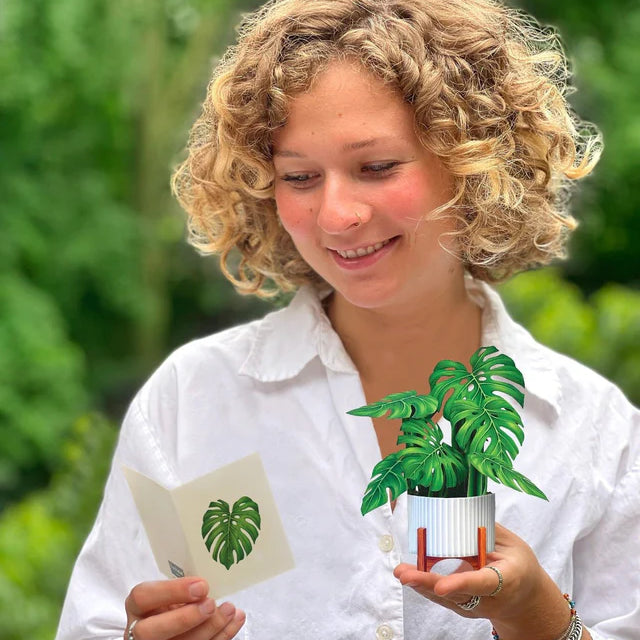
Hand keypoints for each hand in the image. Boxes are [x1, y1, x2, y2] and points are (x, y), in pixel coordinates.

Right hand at [124, 577, 244, 639]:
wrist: (171, 623)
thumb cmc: (173, 601)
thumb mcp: (172, 590)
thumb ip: (183, 588)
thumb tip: (208, 583)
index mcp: (139, 606)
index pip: (143, 597)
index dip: (172, 591)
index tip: (201, 585)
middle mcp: (141, 630)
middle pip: (151, 631)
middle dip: (185, 618)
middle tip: (211, 604)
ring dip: (210, 628)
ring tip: (229, 610)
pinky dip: (221, 636)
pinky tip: (234, 621)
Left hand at [394, 523, 572, 639]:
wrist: (525, 600)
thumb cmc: (519, 566)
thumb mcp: (512, 544)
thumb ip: (487, 530)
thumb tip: (462, 507)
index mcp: (506, 580)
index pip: (481, 583)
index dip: (460, 583)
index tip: (441, 586)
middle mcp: (488, 599)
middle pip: (456, 594)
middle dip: (429, 584)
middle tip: (406, 575)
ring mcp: (475, 606)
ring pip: (446, 598)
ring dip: (421, 585)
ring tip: (401, 572)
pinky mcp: (463, 606)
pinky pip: (442, 598)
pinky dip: (425, 586)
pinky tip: (408, 575)